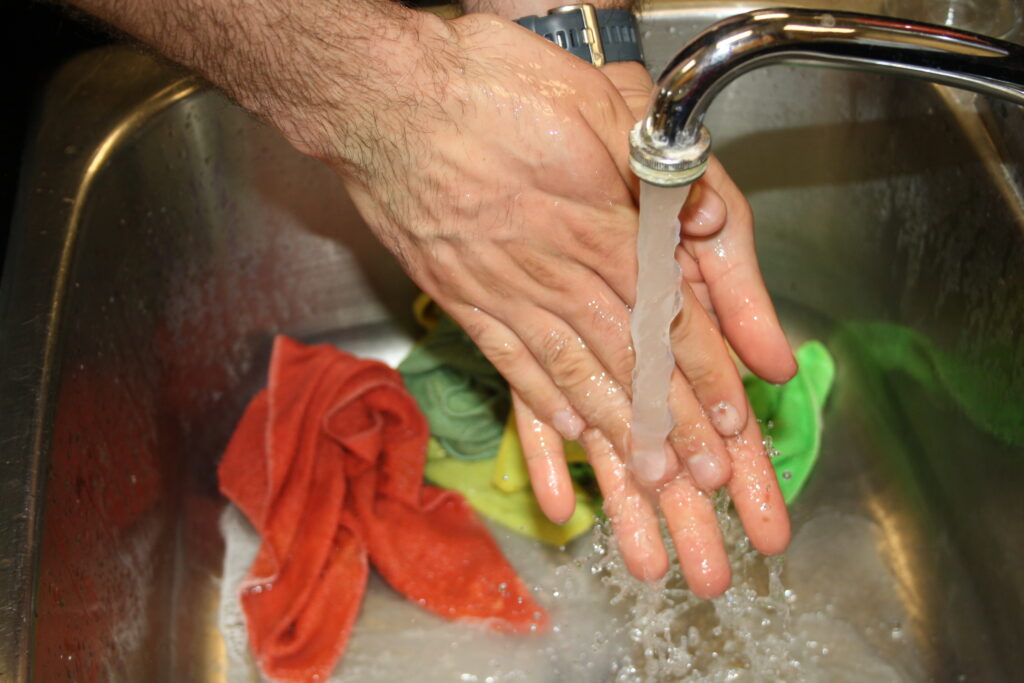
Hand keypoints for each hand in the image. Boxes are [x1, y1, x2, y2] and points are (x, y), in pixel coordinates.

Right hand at [339, 16, 786, 593]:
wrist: (385, 97)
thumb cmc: (485, 87)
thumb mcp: (592, 97)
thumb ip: (652, 163)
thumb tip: (701, 220)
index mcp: (594, 223)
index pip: (665, 314)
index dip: (703, 371)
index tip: (730, 417)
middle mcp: (552, 269)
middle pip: (626, 358)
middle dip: (670, 421)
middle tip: (700, 476)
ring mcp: (502, 288)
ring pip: (571, 370)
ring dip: (614, 427)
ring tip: (645, 476)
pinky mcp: (462, 295)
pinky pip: (508, 360)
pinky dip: (541, 400)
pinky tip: (568, 432)